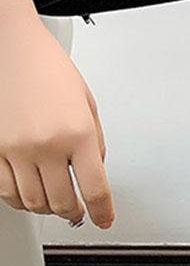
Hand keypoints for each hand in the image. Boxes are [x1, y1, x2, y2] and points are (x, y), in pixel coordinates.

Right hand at [0, 12, 112, 227]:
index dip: (102, 213)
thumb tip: (97, 172)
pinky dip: (19, 199)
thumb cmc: (47, 68)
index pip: (95, 189)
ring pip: (33, 201)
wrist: (8, 45)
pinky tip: (28, 194)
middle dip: (74, 213)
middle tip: (79, 212)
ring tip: (55, 203)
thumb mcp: (87, 104)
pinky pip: (5, 189)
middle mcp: (46, 144)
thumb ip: (95, 143)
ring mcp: (15, 148)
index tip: (105, 220)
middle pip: (63, 202)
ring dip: (47, 209)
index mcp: (77, 134)